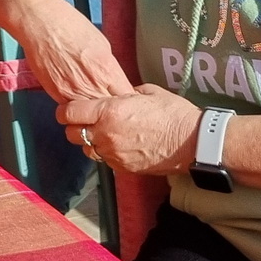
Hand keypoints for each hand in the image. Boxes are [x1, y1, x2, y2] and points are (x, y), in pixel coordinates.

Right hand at [11, 0, 135, 103]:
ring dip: (95, 111)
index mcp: (107, 70)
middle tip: (112, 102)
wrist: (41, 24)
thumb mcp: (102, 44)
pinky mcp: (56, 94)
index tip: (126, 97)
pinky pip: (73, 108)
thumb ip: (109, 67)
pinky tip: (77, 97)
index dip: (129, 99)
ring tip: (94, 102)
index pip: (127, 96)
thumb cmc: (69, 26)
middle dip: (113, 107)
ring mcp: (73, 92)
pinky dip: (78, 107)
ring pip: (92, 114)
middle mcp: (92, 84)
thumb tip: (113, 79)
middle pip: (111, 109)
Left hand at [58, 85, 200, 174]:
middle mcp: (106, 134)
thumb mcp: (148, 93)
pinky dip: (107, 153)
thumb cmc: (174, 114)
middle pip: (73, 134)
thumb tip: (118, 94)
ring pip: (87, 150)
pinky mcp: (124, 168)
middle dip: (75, 127)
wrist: (195, 142)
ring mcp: (114, 154)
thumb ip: (125, 92)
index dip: (65, 111)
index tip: (67, 110)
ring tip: (103, 135)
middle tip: (84, 122)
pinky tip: (119, 146)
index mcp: (109, 111)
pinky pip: (105, 161)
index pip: (70, 113)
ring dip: (90, 142)